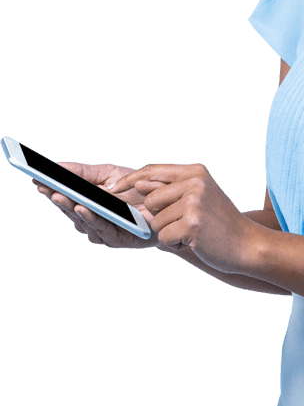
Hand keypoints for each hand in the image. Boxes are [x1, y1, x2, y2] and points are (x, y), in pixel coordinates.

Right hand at [32, 162, 164, 248]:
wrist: (166, 205)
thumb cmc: (137, 189)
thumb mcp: (109, 174)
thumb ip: (83, 172)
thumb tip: (57, 166)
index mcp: (86, 202)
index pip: (63, 196)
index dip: (49, 189)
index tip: (35, 178)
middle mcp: (90, 218)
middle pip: (68, 209)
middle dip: (55, 197)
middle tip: (44, 187)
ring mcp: (101, 230)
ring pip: (81, 221)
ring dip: (70, 208)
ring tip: (60, 196)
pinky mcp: (116, 240)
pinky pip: (100, 230)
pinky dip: (90, 219)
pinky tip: (82, 208)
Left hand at [109, 163, 259, 271]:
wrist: (247, 244)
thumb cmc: (220, 223)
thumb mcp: (198, 197)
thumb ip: (168, 189)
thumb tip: (137, 184)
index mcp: (195, 172)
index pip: (152, 170)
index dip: (131, 180)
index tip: (115, 189)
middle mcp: (194, 182)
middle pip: (150, 200)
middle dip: (159, 217)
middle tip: (185, 223)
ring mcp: (193, 202)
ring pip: (155, 221)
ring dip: (169, 232)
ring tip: (192, 232)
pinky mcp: (191, 223)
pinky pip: (164, 237)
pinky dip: (175, 244)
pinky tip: (194, 241)